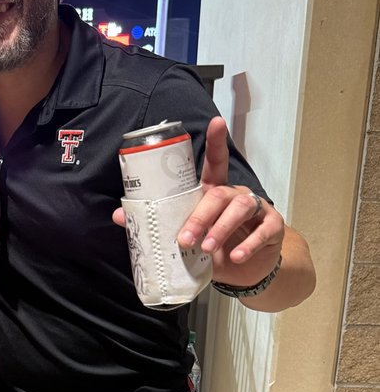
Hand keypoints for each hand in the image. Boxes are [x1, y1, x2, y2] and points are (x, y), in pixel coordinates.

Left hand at [113, 116, 284, 287]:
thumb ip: (160, 225)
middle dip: (201, 216)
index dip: (216, 142)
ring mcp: (257, 209)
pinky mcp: (272, 228)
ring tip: (207, 247)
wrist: (248, 270)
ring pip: (241, 208)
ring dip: (221, 228)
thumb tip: (119, 215)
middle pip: (219, 194)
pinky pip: (263, 230)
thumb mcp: (188, 237)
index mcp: (214, 192)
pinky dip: (249, 244)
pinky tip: (236, 256)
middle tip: (185, 239)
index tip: (216, 122)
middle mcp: (236, 195)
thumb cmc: (215, 247)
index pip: (215, 163)